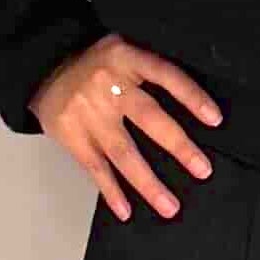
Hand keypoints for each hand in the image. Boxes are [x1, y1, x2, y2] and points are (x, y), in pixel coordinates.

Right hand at [28, 33, 224, 221]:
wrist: (44, 66)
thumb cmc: (96, 62)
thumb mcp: (123, 49)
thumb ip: (148, 69)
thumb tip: (192, 98)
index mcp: (126, 58)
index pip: (165, 75)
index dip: (191, 96)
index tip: (215, 119)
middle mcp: (108, 86)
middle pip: (149, 118)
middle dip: (178, 146)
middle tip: (203, 171)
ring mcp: (89, 114)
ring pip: (123, 152)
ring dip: (148, 183)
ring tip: (170, 207)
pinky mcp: (71, 136)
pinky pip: (95, 168)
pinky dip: (111, 191)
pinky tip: (126, 211)